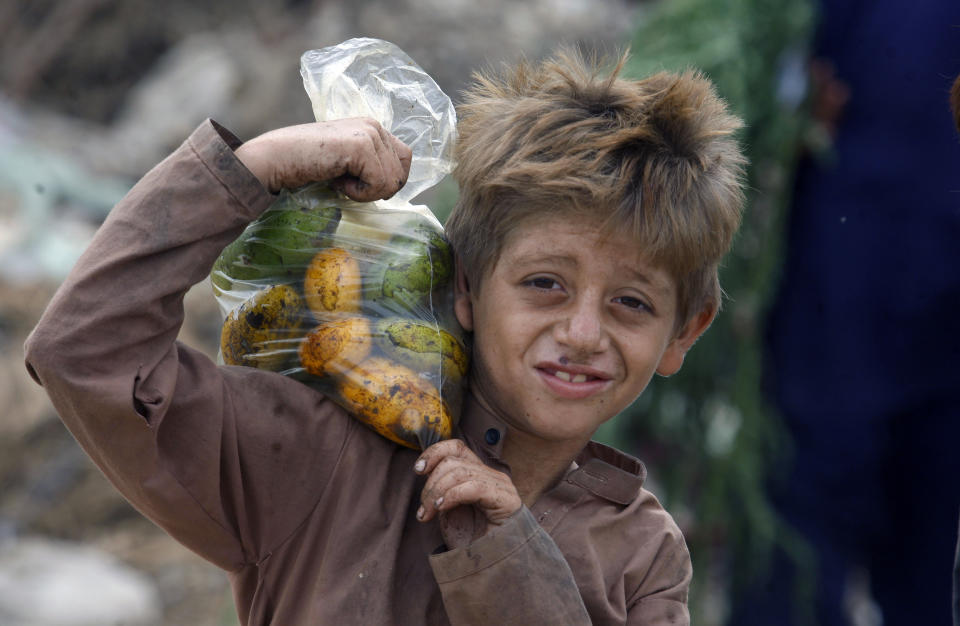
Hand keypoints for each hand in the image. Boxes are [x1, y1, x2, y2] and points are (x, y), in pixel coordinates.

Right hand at [235, 117, 411, 200]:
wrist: (277, 158)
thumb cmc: (307, 164)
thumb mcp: (347, 162)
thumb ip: (371, 164)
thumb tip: (396, 186)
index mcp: (373, 127)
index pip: (405, 159)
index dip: (387, 180)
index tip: (358, 182)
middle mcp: (374, 125)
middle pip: (401, 174)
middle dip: (376, 189)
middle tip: (345, 181)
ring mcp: (369, 133)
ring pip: (392, 182)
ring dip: (365, 192)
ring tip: (338, 178)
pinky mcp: (362, 146)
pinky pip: (378, 185)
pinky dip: (358, 193)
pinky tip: (336, 180)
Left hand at [414, 439, 521, 548]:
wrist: (496, 568)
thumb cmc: (473, 542)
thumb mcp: (450, 511)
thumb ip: (442, 489)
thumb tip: (423, 470)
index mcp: (479, 474)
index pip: (456, 447)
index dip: (434, 453)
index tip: (418, 470)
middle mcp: (492, 475)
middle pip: (453, 461)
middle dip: (430, 484)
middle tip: (423, 511)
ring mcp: (501, 486)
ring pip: (460, 472)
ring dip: (436, 493)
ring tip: (428, 514)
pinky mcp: (507, 500)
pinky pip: (474, 487)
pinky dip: (451, 496)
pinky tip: (441, 509)